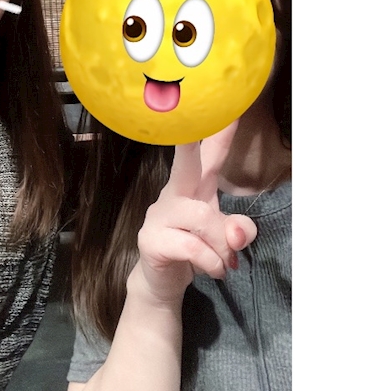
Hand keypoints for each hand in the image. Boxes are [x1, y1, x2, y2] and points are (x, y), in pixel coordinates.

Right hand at [134, 121, 257, 303]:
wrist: (162, 283)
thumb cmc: (195, 251)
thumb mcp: (225, 240)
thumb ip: (239, 230)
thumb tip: (237, 233)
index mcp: (194, 186)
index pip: (210, 154)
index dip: (220, 132)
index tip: (230, 107)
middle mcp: (174, 193)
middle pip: (186, 163)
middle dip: (191, 143)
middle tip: (196, 125)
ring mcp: (159, 215)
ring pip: (204, 217)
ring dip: (224, 245)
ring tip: (226, 263)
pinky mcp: (151, 238)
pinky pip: (192, 245)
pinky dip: (211, 261)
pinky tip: (214, 271)